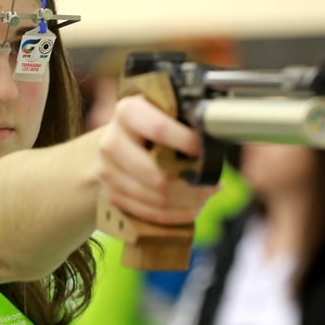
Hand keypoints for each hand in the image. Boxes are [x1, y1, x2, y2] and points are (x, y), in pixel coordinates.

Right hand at [97, 95, 216, 224]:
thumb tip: (216, 139)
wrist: (118, 141)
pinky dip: (176, 213)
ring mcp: (108, 171)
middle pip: (157, 175)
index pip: (159, 130)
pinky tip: (192, 205)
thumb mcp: (164, 111)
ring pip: (156, 198)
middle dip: (192, 184)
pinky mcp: (111, 194)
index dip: (186, 142)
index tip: (206, 150)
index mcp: (128, 112)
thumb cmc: (152, 124)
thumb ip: (184, 120)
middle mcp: (112, 142)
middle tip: (213, 182)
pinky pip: (150, 213)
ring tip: (206, 193)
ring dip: (188, 201)